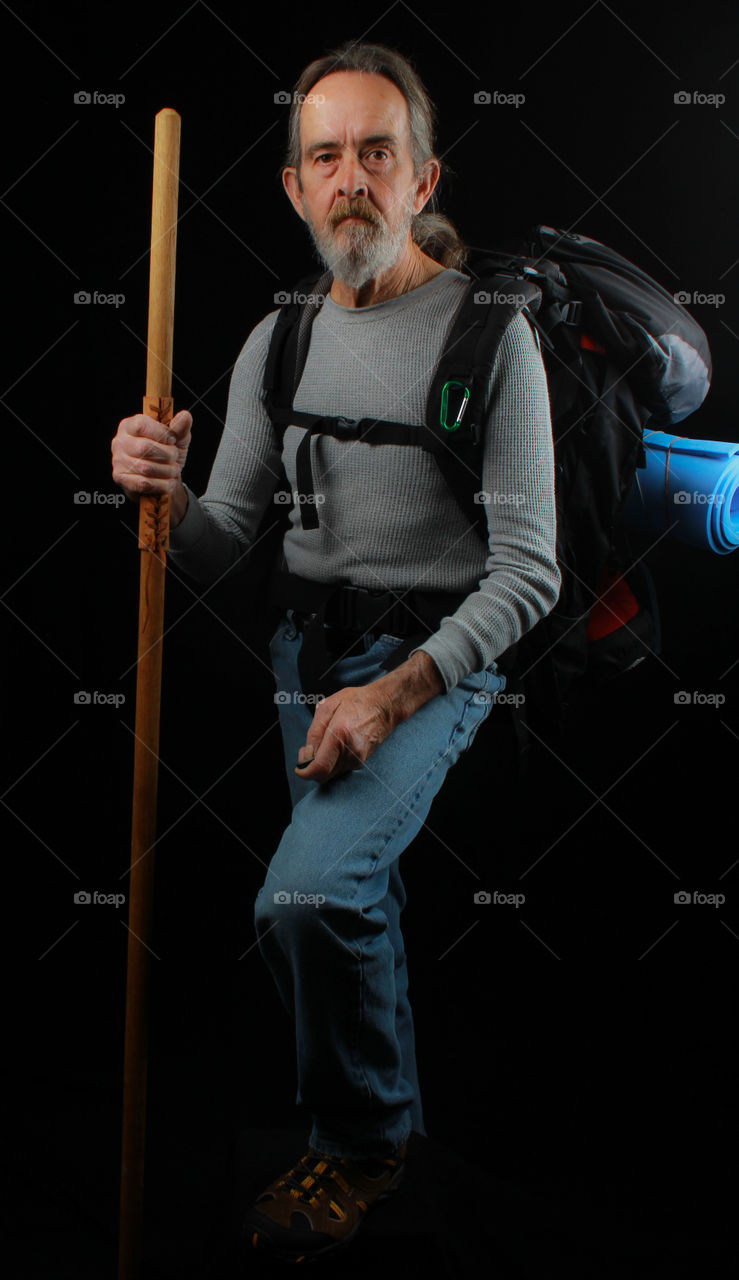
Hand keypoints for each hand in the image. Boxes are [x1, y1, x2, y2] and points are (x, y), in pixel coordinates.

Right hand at [111, 408, 191, 501]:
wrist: (162, 480)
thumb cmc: (166, 455)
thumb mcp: (177, 439)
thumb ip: (180, 428)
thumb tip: (185, 416)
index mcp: (130, 425)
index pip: (142, 425)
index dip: (161, 433)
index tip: (172, 440)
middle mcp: (120, 441)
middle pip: (145, 447)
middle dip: (167, 454)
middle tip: (174, 457)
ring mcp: (118, 461)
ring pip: (146, 468)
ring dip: (167, 471)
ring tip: (173, 470)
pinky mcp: (121, 478)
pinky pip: (144, 483)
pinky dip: (161, 484)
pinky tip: (168, 482)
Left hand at [294, 651, 443, 784]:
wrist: (385, 705)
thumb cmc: (355, 701)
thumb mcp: (327, 707)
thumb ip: (314, 732)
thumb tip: (307, 754)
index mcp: (340, 735)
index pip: (319, 768)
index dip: (305, 772)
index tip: (299, 767)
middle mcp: (351, 751)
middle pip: (323, 776)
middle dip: (310, 769)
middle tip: (307, 751)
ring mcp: (358, 758)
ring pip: (331, 775)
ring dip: (321, 766)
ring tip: (321, 745)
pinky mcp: (361, 761)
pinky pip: (340, 770)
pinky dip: (331, 764)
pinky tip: (331, 748)